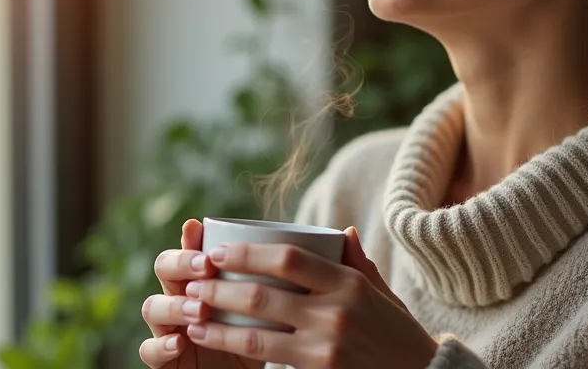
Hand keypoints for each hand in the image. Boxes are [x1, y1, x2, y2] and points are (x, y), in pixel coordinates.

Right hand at [139, 218, 265, 368]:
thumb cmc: (259, 341)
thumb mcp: (271, 311)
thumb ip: (278, 282)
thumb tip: (319, 243)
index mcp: (202, 280)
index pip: (188, 250)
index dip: (189, 239)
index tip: (199, 229)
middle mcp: (180, 299)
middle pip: (163, 268)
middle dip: (181, 263)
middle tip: (207, 267)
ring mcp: (167, 328)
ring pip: (152, 307)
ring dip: (175, 304)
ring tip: (199, 310)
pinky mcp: (163, 360)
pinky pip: (148, 349)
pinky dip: (160, 344)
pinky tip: (179, 342)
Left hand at [183, 227, 439, 368]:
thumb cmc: (396, 334)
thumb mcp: (382, 294)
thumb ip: (358, 263)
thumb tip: (341, 231)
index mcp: (349, 283)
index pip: (289, 258)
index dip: (248, 252)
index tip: (217, 250)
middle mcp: (337, 311)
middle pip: (263, 294)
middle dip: (219, 287)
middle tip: (192, 281)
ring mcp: (327, 345)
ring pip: (256, 332)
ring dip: (217, 322)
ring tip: (192, 314)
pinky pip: (267, 358)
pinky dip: (234, 346)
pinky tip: (213, 339)